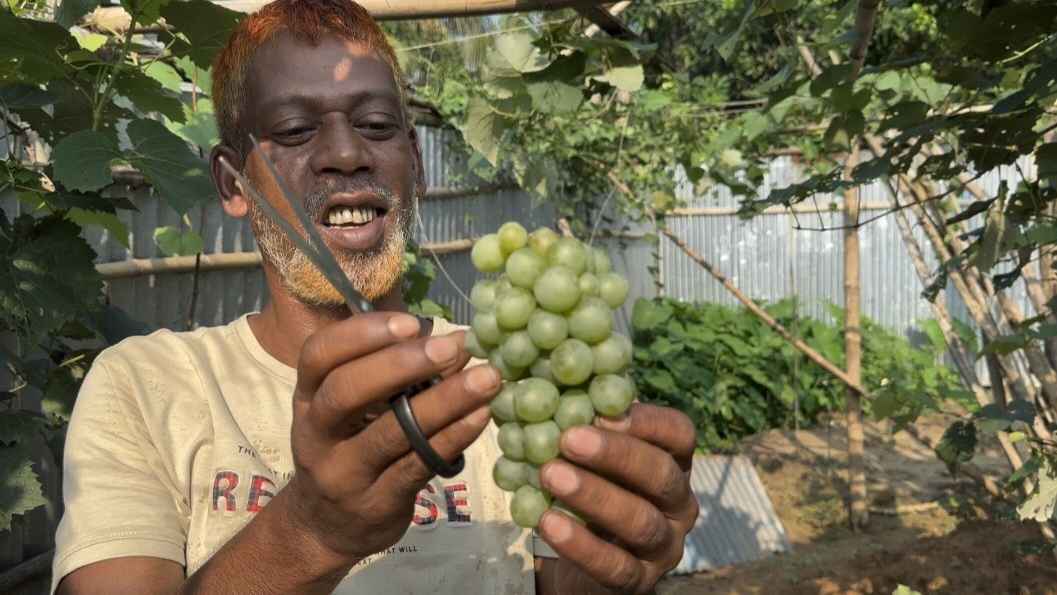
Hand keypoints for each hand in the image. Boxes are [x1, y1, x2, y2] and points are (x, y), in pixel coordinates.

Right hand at [283, 312, 501, 563]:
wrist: (328, 528)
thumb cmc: (349, 448)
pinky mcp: (376, 503)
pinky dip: (453, 437)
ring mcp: (343, 473)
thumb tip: (458, 342)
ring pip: (390, 432)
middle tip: (451, 348)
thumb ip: (394, 375)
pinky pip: (418, 465)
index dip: (363, 334)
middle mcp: (316, 433)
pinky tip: (481, 416)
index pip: (319, 355)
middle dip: (401, 364)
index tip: (412, 323)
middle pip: (345, 391)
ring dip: (444, 400)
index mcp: (307, 396)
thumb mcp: (353, 410)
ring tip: (485, 379)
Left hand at [537, 403, 697, 594]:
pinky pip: (615, 566)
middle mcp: (679, 503)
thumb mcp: (593, 456)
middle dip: (615, 455)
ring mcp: (664, 545)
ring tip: (550, 475)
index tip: (602, 408)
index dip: (646, 420)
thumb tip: (549, 377)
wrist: (585, 563)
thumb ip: (586, 422)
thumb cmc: (590, 490)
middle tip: (568, 438)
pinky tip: (548, 522)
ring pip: (640, 520)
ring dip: (594, 496)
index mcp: (673, 462)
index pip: (679, 434)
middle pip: (660, 474)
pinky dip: (580, 544)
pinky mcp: (640, 581)